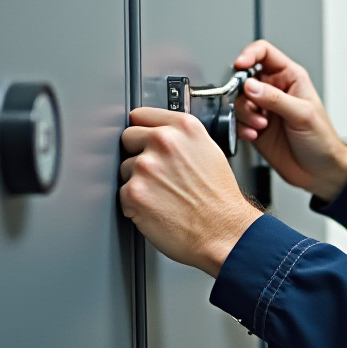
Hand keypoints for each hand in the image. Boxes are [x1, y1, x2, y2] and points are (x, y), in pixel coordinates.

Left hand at [119, 107, 262, 276]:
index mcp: (184, 128)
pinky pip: (122, 194)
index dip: (143, 131)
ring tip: (163, 194)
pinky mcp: (134, 193)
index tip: (144, 139)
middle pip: (128, 138)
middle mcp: (164, 142)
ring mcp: (146, 166)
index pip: (141, 115)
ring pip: (124, 168)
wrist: (224, 232)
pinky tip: (157, 208)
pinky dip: (134, 204)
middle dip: (137, 154)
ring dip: (137, 181)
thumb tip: (158, 134)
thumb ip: (181, 138)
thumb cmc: (219, 199)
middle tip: (158, 174)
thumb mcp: (209, 152)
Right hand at [231, 40, 346, 201]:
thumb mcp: (302, 115)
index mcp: (290, 78)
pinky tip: (255, 135)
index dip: (249, 55)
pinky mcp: (255, 127)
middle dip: (243, 92)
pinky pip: (237, 121)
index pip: (264, 53)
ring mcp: (263, 109)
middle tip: (252, 105)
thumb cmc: (322, 141)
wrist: (321, 172)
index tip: (240, 66)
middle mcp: (274, 91)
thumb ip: (275, 98)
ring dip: (245, 113)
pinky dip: (242, 127)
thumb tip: (250, 85)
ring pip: (239, 100)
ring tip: (261, 125)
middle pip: (245, 77)